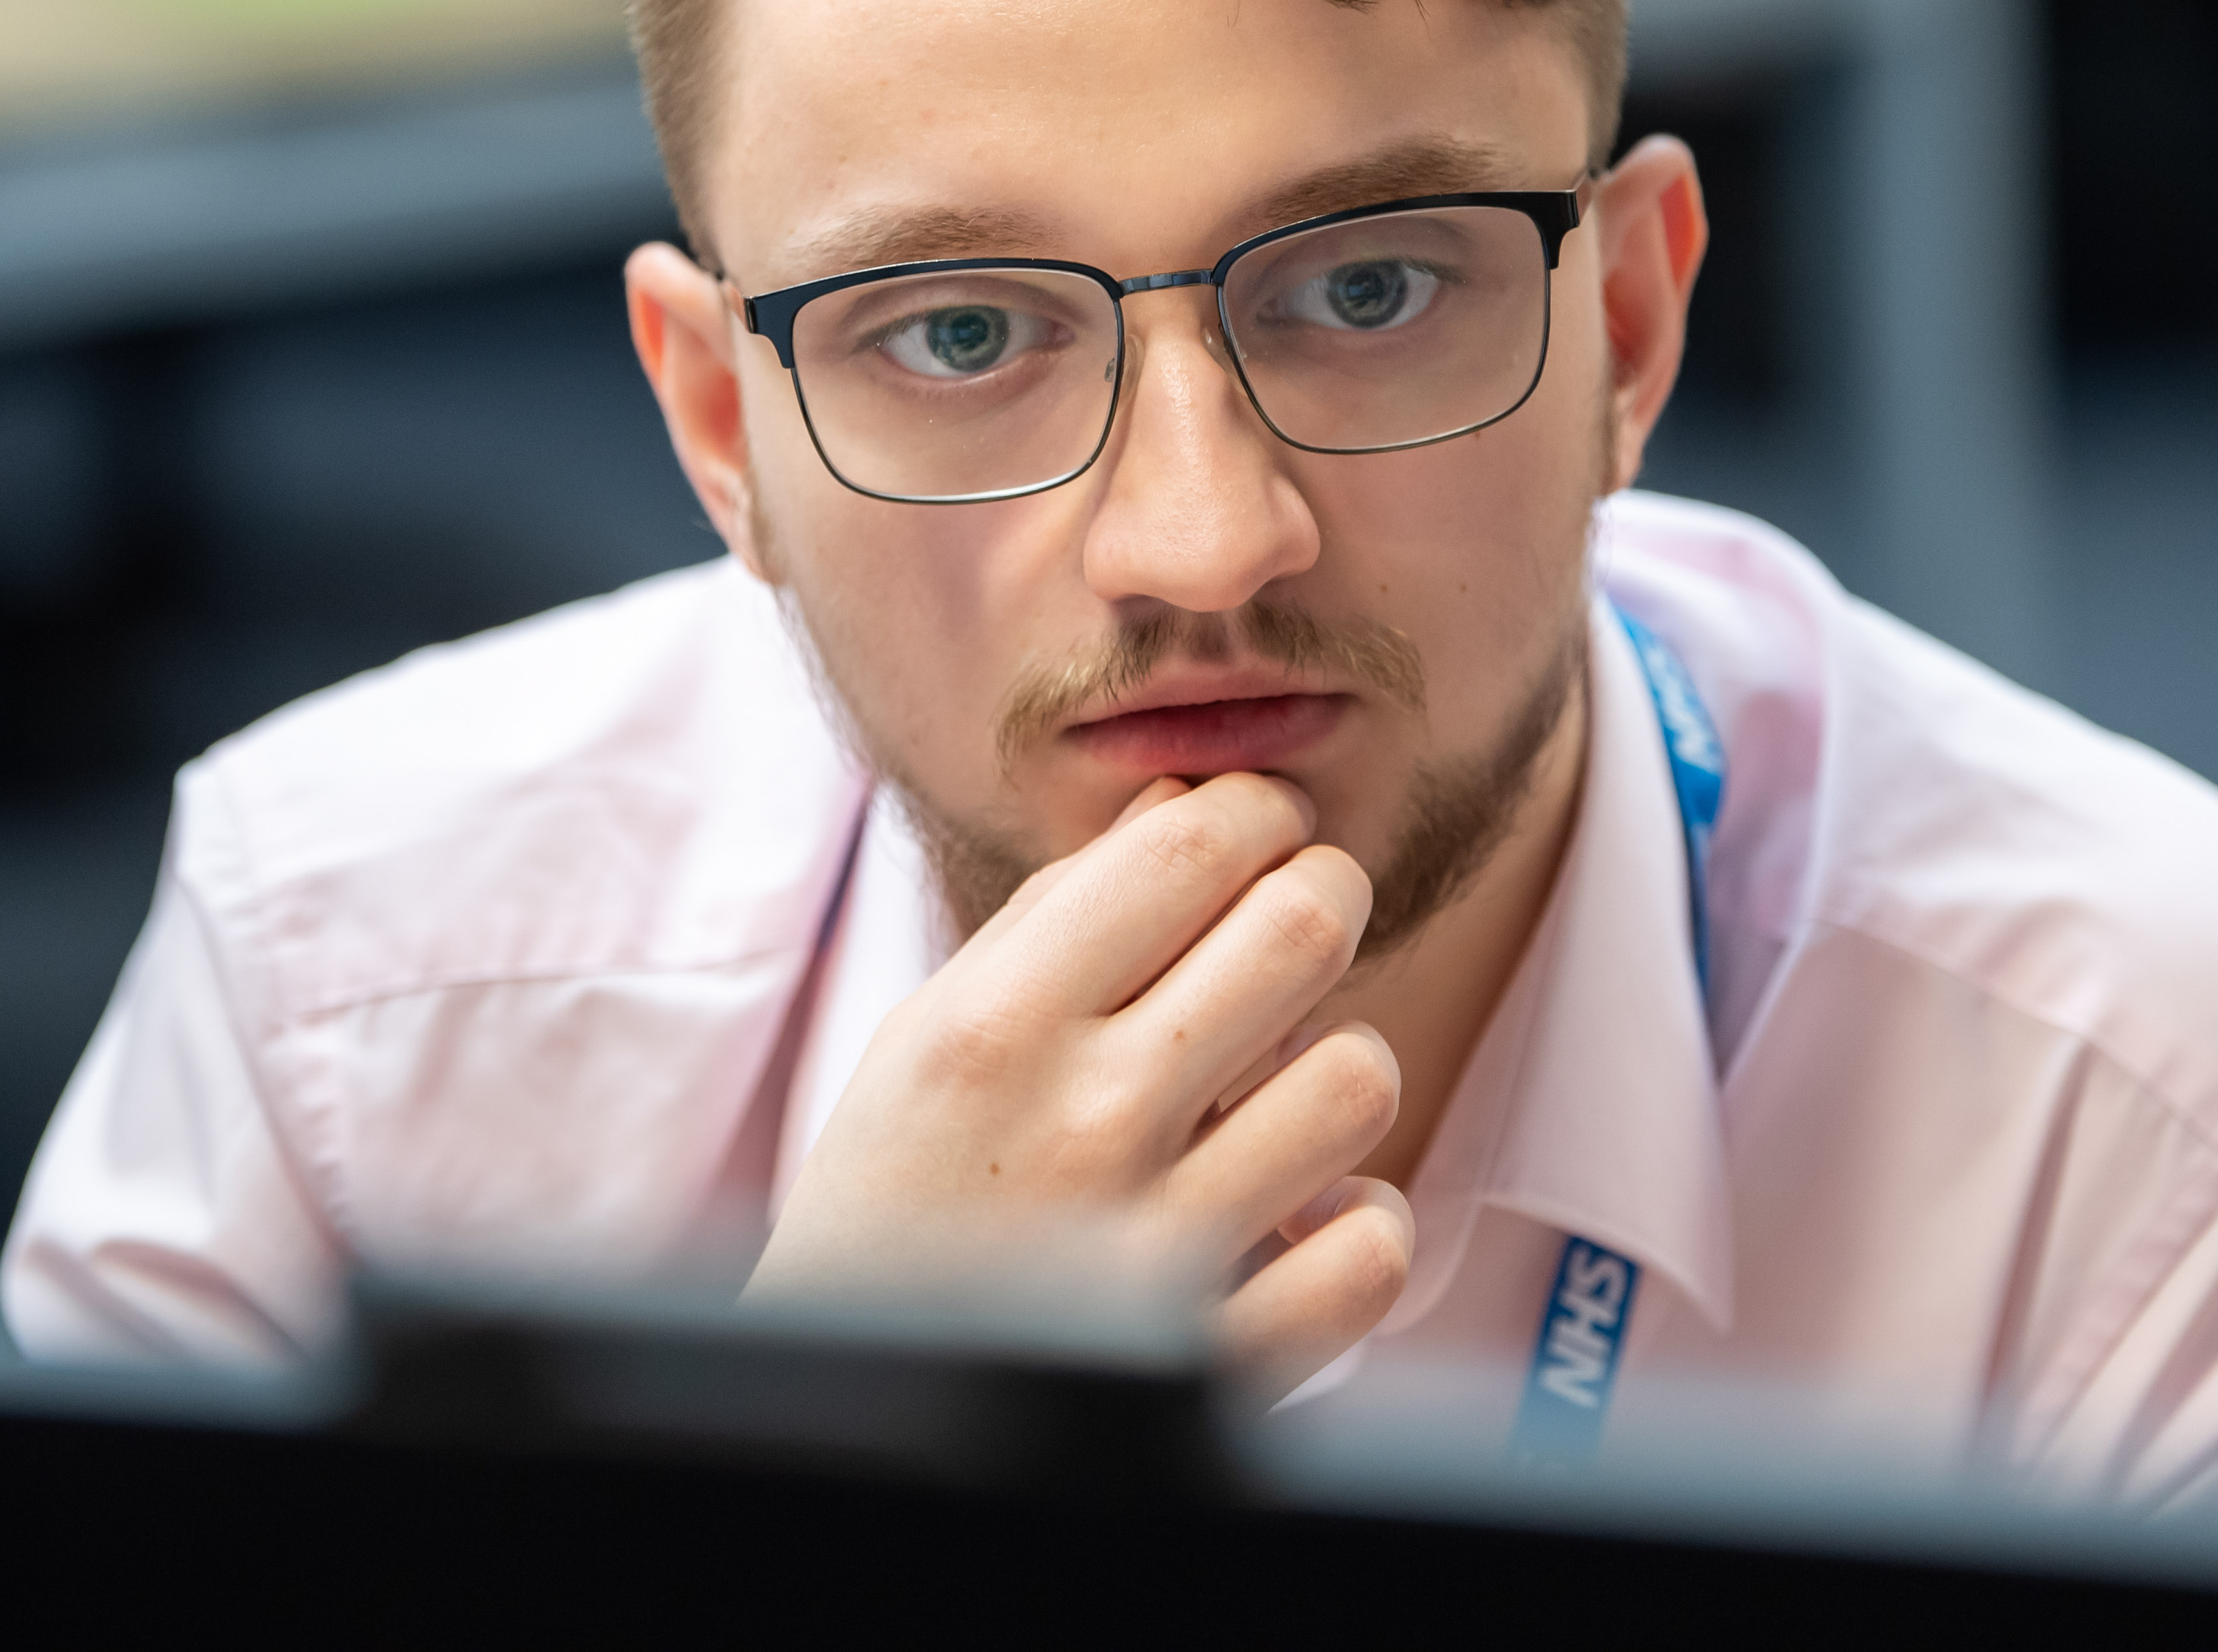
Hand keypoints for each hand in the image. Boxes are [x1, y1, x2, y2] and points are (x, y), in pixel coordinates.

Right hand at [744, 771, 1411, 1402]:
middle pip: (1304, 927)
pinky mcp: (1229, 1359)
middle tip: (1293, 918)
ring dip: (1331, 1066)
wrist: (844, 1418)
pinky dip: (1351, 1224)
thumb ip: (1056, 920)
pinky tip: (1293, 1216)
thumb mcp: (926, 1042)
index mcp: (994, 1028)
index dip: (1253, 812)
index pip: (1188, 845)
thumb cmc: (889, 1207)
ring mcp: (1165, 1248)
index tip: (1255, 829)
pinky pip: (1373, 1244)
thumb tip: (1187, 799)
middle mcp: (1086, 1122)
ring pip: (1360, 1074)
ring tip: (1276, 1088)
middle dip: (1318, 896)